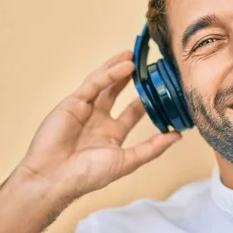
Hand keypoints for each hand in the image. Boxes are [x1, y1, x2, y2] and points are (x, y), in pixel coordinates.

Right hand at [16, 50, 181, 199]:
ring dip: (118, 68)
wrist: (55, 177)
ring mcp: (85, 109)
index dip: (147, 99)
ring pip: (104, 83)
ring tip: (134, 55)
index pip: (133, 111)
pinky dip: (109, 73)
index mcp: (111, 134)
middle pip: (117, 92)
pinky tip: (125, 65)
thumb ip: (153, 147)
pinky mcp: (72, 103)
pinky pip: (93, 84)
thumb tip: (177, 136)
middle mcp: (98, 120)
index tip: (162, 88)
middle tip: (147, 65)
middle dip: (131, 78)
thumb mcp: (128, 160)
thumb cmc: (88, 175)